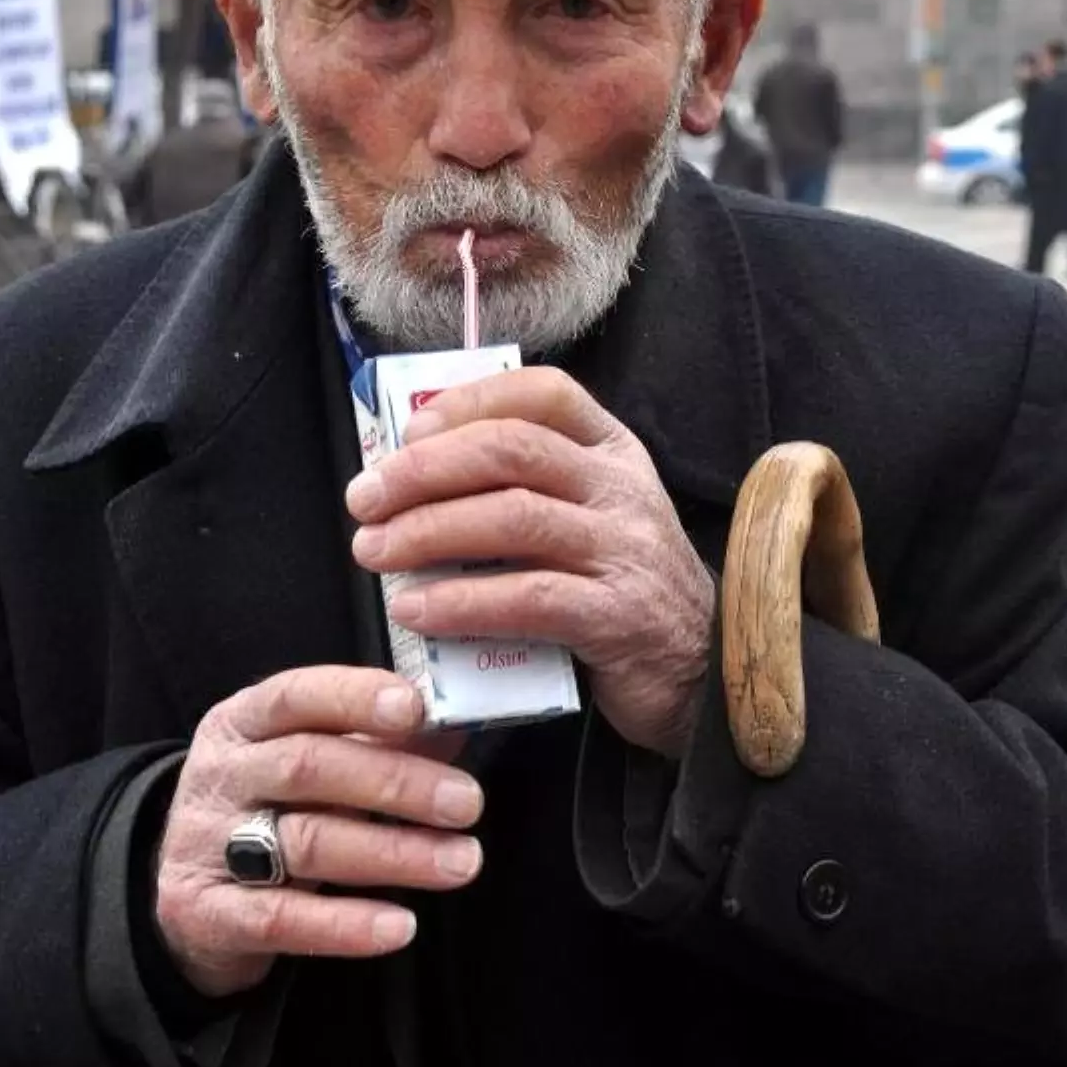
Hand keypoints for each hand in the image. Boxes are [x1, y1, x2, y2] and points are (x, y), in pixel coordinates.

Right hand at [155, 666, 483, 997]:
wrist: (187, 892)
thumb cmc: (272, 806)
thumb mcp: (310, 759)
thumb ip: (379, 739)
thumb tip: (455, 719)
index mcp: (243, 721)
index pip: (296, 695)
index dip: (355, 698)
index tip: (417, 709)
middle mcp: (221, 775)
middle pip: (308, 767)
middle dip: (396, 782)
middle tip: (468, 802)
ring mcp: (205, 844)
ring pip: (304, 842)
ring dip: (392, 853)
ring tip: (461, 862)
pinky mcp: (205, 914)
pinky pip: (281, 919)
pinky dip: (345, 925)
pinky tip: (401, 926)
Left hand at [347, 367, 713, 757]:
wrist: (701, 671)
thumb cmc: (615, 587)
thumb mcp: (584, 520)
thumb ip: (520, 491)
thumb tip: (409, 479)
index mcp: (611, 452)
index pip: (543, 394)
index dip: (468, 400)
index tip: (407, 430)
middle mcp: (623, 489)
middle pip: (512, 449)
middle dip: (425, 469)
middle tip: (365, 498)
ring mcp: (626, 550)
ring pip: (515, 517)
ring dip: (429, 531)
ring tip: (373, 551)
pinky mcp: (618, 617)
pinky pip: (529, 597)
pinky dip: (462, 602)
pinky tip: (415, 609)